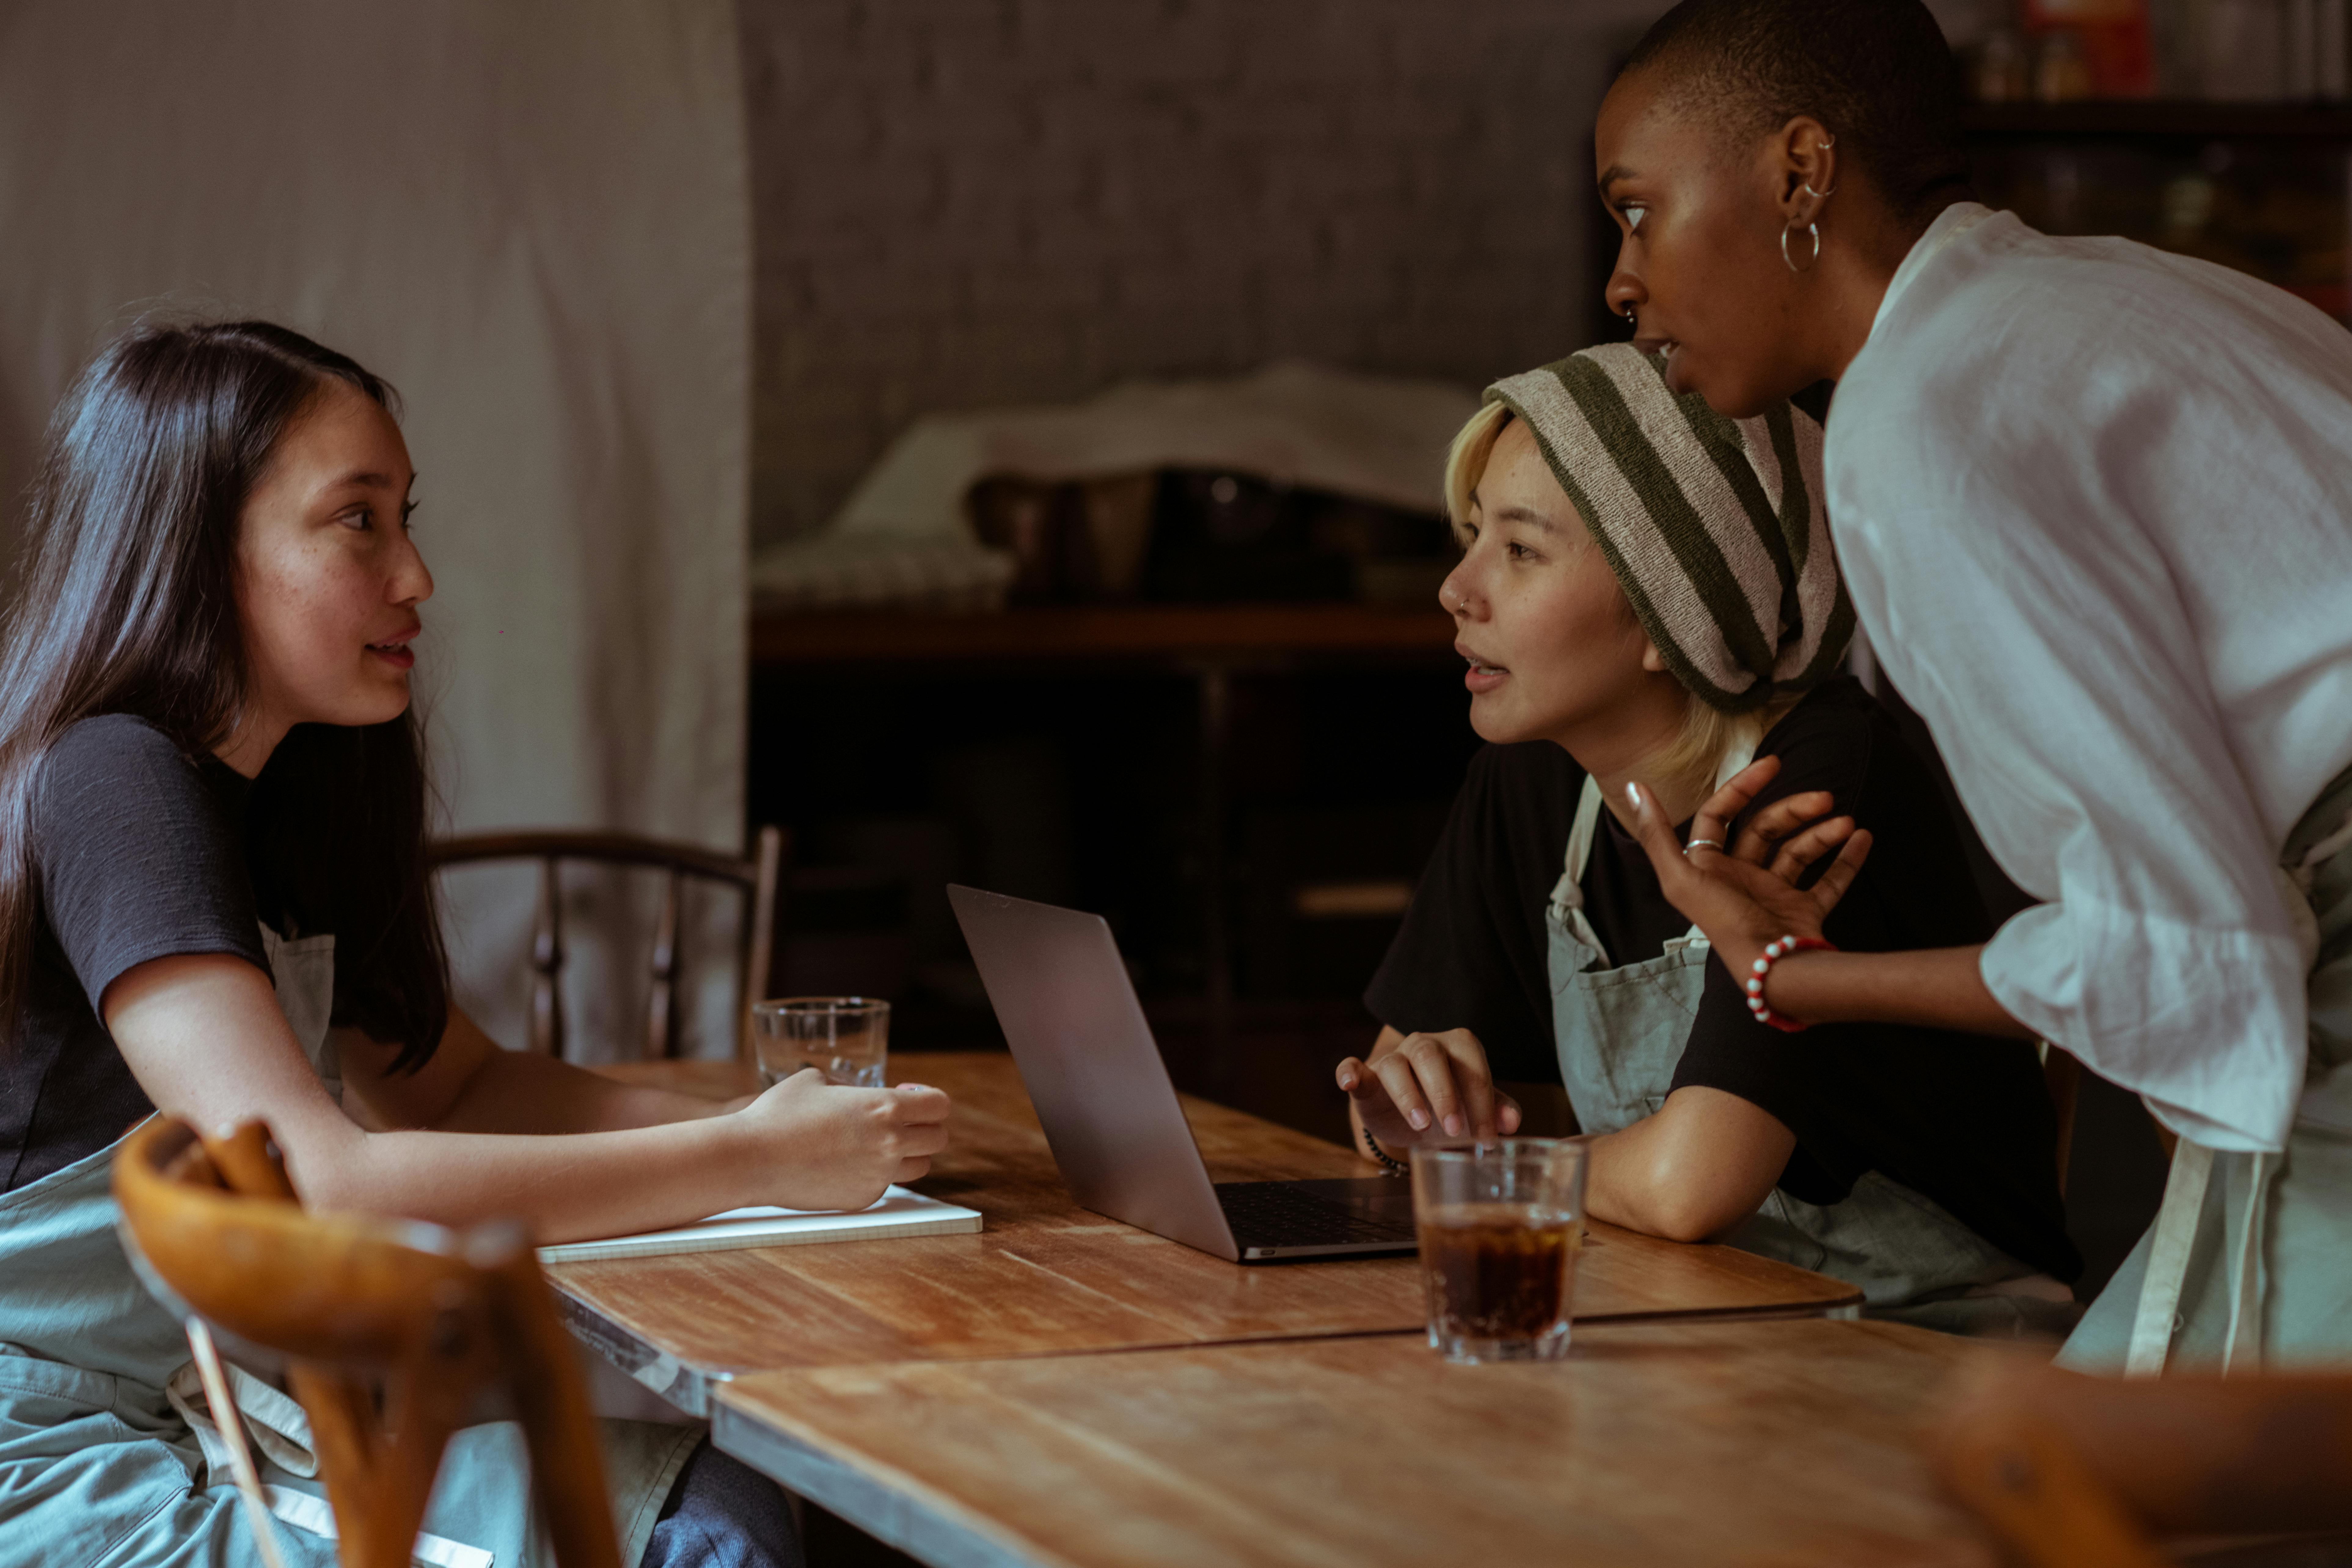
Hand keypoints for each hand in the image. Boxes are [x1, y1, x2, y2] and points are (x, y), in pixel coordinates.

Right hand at [731, 1070, 951, 1212]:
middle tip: (900, 1123)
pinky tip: (847, 1163)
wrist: (751, 1158)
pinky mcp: (863, 1198)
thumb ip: (849, 1086)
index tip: (911, 1099)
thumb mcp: (815, 1079)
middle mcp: (890, 1144)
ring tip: (877, 1144)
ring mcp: (879, 1175)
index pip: (939, 1106)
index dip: (929, 1101)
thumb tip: (857, 1094)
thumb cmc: (779, 1112)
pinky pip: (886, 1185)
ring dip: (908, 1154)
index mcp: (885, 1108)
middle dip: (924, 1128)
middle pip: (938, 1139)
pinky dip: (876, 1174)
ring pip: (919, 1167)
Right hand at [1335, 1028, 1520, 1147]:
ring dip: (1407, 1095)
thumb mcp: (1473, 1109)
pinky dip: (1349, 1072)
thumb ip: (1495, 1109)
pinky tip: (1350, 1081)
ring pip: (1395, 1065)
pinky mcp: (1364, 1076)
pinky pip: (1352, 1066)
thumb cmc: (1447, 1106)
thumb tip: (1512, 1123)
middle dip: (1445, 1093)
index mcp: (1456, 1048)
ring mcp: (1391, 1058)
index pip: (1471, 1068)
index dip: (1482, 1103)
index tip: (1487, 1139)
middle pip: (1431, 1057)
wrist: (1408, 1113)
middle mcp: (1423, 1045)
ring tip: (1420, 1124)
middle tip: (1455, 1129)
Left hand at [1620, 755, 1871, 975]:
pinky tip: (1862, 838)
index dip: (1742, 787)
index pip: (1720, 815)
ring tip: (1845, 822)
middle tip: (1824, 798)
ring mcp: (1773, 896)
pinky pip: (1828, 880)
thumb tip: (1635, 785)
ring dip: (1823, 833)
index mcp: (1709, 869)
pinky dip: (1846, 859)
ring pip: (1799, 851)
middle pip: (1765, 829)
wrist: (1772, 968)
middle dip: (1794, 810)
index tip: (1772, 764)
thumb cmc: (1724, 923)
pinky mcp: (1803, 912)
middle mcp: (1739, 879)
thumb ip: (1656, 834)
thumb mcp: (1681, 877)